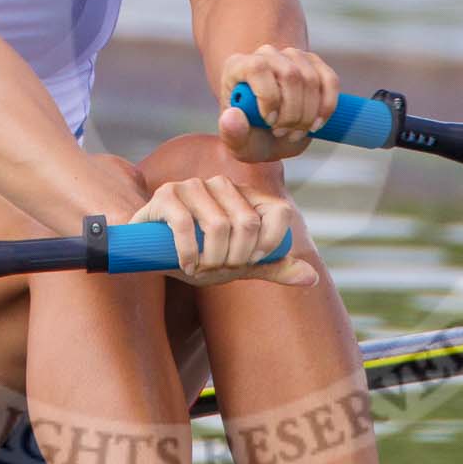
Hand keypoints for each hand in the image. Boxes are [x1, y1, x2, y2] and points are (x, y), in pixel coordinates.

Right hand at [128, 176, 317, 287]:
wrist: (150, 252)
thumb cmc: (199, 256)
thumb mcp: (238, 266)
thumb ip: (273, 268)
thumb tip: (312, 278)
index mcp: (246, 196)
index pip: (280, 213)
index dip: (269, 245)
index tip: (249, 263)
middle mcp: (223, 184)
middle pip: (248, 224)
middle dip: (235, 258)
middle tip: (218, 268)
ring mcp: (193, 186)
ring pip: (218, 225)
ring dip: (210, 258)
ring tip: (200, 267)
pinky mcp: (166, 194)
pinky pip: (185, 224)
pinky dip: (188, 253)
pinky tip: (185, 265)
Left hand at [216, 44, 338, 163]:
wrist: (270, 132)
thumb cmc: (251, 135)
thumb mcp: (238, 142)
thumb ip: (231, 133)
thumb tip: (232, 116)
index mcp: (239, 66)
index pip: (258, 68)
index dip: (268, 97)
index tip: (270, 123)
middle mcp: (265, 55)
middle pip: (289, 75)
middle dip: (292, 112)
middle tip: (284, 133)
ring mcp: (292, 56)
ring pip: (310, 79)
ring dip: (308, 113)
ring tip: (296, 132)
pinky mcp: (314, 64)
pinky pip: (330, 80)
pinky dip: (327, 106)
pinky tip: (317, 124)